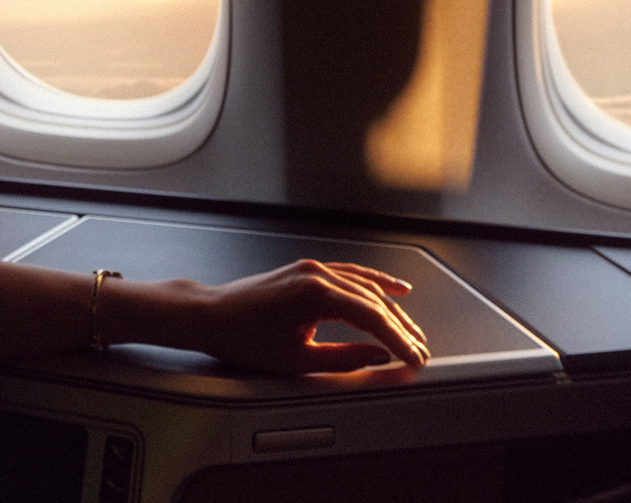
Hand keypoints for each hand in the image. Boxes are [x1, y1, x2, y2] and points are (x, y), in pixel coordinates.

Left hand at [190, 259, 429, 373]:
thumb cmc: (243, 337)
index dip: (399, 340)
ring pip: (365, 287)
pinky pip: (350, 274)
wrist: (210, 315)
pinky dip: (374, 283)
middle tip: (420, 351)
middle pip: (374, 301)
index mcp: (315, 294)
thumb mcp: (296, 360)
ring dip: (392, 309)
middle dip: (401, 328)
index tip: (415, 358)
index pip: (372, 318)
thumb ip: (344, 359)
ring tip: (413, 331)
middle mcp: (317, 274)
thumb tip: (379, 357)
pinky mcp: (307, 271)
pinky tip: (394, 290)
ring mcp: (312, 269)